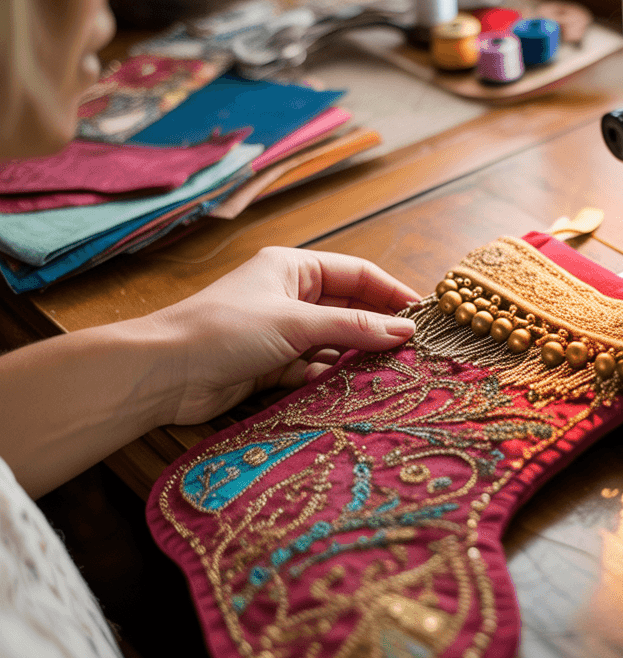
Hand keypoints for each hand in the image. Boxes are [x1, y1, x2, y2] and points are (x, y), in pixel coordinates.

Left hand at [151, 246, 419, 425]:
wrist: (163, 374)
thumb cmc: (224, 330)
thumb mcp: (295, 323)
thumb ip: (353, 327)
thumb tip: (405, 331)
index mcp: (292, 268)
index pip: (357, 273)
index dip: (391, 292)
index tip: (423, 316)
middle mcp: (289, 296)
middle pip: (348, 308)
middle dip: (379, 327)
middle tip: (415, 350)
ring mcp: (281, 333)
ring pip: (334, 342)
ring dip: (358, 356)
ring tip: (394, 373)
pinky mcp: (272, 367)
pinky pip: (315, 370)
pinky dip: (333, 378)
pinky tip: (355, 389)